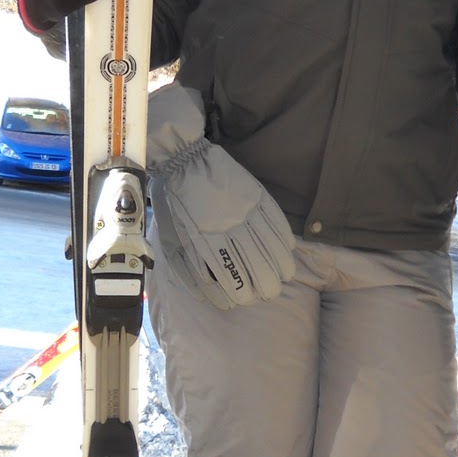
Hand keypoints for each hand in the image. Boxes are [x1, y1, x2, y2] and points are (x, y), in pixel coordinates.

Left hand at [147, 83, 295, 309]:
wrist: (182, 158)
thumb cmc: (173, 201)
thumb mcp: (170, 237)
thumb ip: (187, 266)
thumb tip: (208, 293)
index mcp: (203, 242)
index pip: (229, 279)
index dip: (238, 295)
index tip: (240, 299)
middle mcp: (227, 231)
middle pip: (257, 270)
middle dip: (264, 287)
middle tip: (266, 291)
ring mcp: (245, 213)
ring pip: (272, 250)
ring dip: (280, 268)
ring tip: (282, 276)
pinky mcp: (256, 197)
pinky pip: (277, 224)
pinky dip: (284, 241)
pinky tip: (287, 251)